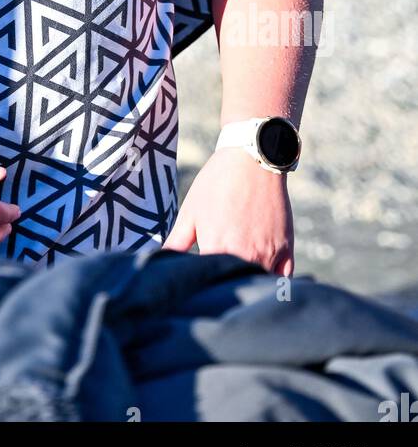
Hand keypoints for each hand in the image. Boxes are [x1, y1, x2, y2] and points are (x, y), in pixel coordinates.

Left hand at [162, 147, 294, 275]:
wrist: (253, 157)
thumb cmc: (217, 182)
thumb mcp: (190, 210)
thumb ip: (176, 240)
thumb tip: (160, 260)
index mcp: (217, 248)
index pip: (210, 282)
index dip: (203, 286)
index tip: (199, 285)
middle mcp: (246, 254)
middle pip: (237, 286)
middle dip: (227, 289)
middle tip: (218, 287)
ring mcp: (269, 253)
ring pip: (260, 284)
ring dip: (250, 285)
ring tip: (239, 284)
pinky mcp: (287, 247)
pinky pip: (284, 278)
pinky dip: (273, 281)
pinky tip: (262, 277)